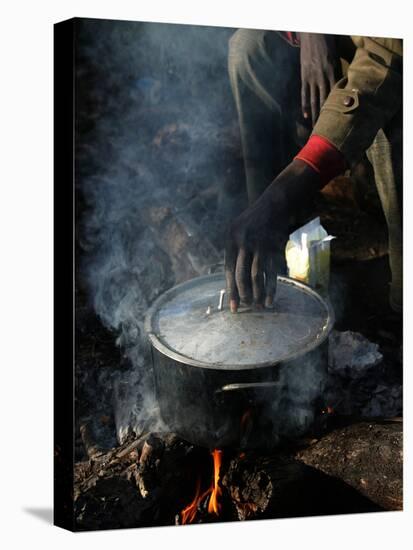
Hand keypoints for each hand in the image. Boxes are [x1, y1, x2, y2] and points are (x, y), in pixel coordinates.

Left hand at [225, 160, 320, 311]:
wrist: (274, 203)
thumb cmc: (253, 220)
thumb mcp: (237, 230)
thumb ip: (234, 251)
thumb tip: (232, 278)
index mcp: (230, 239)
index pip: (228, 270)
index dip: (231, 290)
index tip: (233, 306)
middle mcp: (243, 242)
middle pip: (241, 275)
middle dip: (243, 294)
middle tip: (246, 307)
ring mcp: (259, 245)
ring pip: (256, 275)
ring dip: (257, 293)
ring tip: (257, 306)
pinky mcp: (273, 247)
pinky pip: (271, 272)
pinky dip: (271, 288)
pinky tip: (269, 300)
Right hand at [299, 33, 339, 126]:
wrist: (314, 35)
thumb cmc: (328, 46)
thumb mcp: (338, 57)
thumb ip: (340, 71)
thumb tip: (346, 84)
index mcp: (333, 72)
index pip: (335, 94)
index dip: (336, 107)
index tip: (338, 119)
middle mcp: (322, 77)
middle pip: (324, 100)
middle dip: (325, 115)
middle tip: (326, 128)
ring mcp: (312, 78)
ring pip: (314, 100)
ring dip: (314, 114)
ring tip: (315, 126)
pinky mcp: (304, 77)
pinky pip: (304, 94)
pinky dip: (305, 105)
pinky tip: (306, 115)